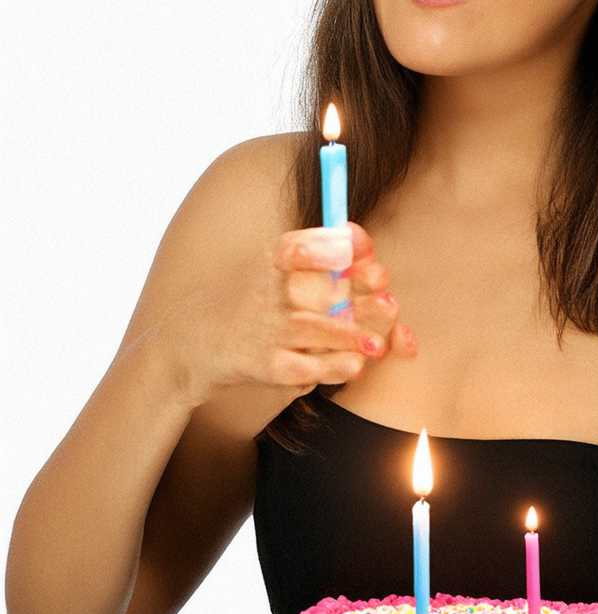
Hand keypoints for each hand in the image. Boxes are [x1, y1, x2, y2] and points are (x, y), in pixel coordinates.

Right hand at [164, 220, 417, 411]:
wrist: (193, 345)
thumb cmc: (249, 299)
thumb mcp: (274, 264)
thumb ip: (316, 254)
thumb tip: (359, 244)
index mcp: (274, 259)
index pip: (299, 247)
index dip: (333, 246)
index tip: (362, 248)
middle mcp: (269, 292)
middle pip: (320, 291)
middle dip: (359, 296)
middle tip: (388, 300)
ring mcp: (266, 329)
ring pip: (316, 332)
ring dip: (351, 338)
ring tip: (377, 345)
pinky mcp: (264, 364)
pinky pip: (302, 368)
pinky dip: (329, 369)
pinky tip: (353, 366)